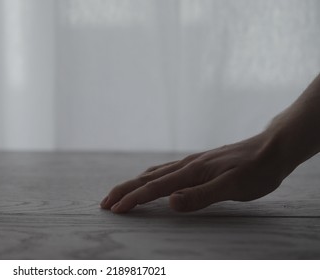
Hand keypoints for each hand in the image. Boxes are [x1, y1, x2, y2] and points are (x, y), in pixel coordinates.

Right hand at [100, 132, 293, 212]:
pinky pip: (165, 171)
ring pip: (154, 173)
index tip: (115, 209)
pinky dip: (149, 178)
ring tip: (120, 193)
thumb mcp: (233, 187)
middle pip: (147, 178)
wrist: (272, 148)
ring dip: (134, 184)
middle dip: (124, 191)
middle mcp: (186, 165)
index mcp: (191, 172)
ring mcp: (191, 163)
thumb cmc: (256, 169)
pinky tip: (151, 180)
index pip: (155, 188)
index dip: (134, 199)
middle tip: (105, 203)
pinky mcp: (197, 164)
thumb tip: (172, 203)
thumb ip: (201, 196)